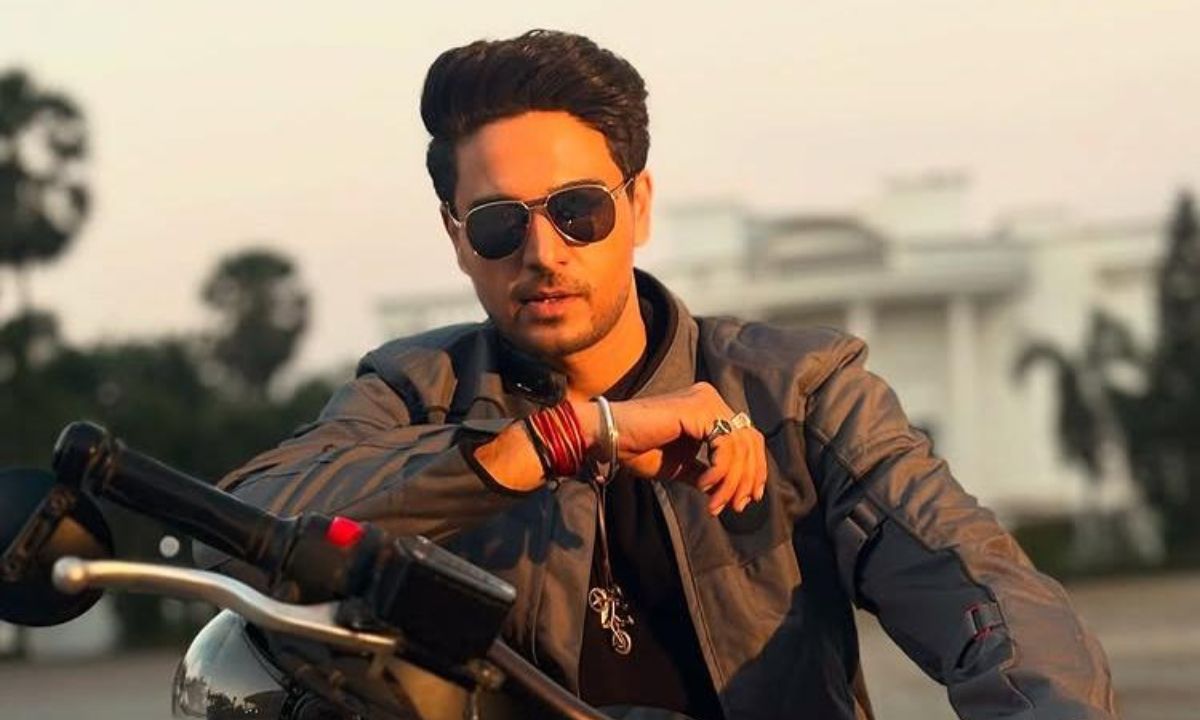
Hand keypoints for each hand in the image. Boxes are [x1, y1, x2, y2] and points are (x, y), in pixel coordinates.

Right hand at [575, 383, 767, 514]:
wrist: (610, 438)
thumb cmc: (639, 449)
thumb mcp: (681, 466)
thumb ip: (707, 472)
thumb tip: (729, 492)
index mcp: (709, 410)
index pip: (747, 438)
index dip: (753, 471)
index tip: (744, 501)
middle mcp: (711, 400)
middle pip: (750, 441)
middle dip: (747, 478)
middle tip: (736, 506)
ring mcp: (707, 401)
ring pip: (740, 446)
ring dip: (732, 481)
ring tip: (715, 503)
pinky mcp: (699, 408)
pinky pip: (725, 445)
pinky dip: (720, 470)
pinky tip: (704, 485)